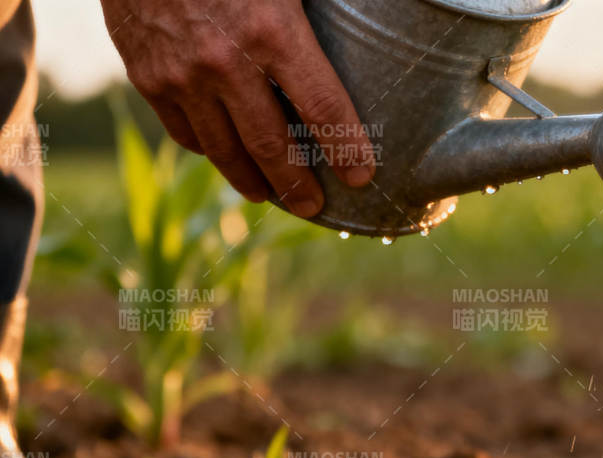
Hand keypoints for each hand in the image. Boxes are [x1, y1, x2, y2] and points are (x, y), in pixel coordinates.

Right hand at [100, 0, 374, 217]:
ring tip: (270, 195)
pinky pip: (183, 130)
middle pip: (272, 145)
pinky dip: (209, 150)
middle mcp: (227, 63)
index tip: (361, 176)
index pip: (323, 108)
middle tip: (316, 207)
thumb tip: (369, 28)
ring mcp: (181, 75)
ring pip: (223, 149)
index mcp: (273, 31)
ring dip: (251, 180)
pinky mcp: (146, 76)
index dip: (348, 149)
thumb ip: (317, 14)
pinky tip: (225, 157)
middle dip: (298, 185)